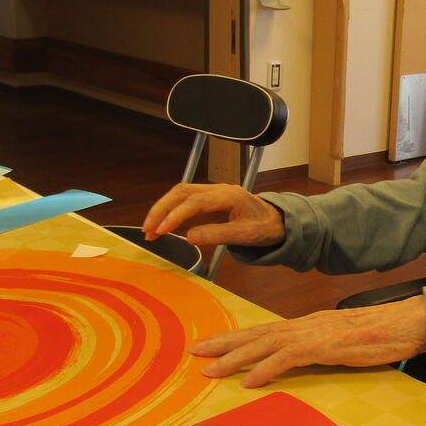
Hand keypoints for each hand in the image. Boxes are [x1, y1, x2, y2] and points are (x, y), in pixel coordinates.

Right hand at [142, 183, 284, 248]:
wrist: (278, 221)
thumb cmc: (264, 228)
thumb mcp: (244, 235)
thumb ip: (217, 235)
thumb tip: (189, 237)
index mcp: (229, 195)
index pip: (195, 201)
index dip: (176, 215)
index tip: (162, 230)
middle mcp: (218, 189)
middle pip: (182, 192)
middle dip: (162, 210)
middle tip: (147, 230)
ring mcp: (213, 191)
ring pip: (180, 193)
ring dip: (163, 209)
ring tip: (150, 230)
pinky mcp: (210, 198)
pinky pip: (185, 199)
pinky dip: (171, 210)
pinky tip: (162, 225)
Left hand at [192, 296, 425, 387]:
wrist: (406, 323)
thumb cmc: (380, 334)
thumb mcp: (342, 342)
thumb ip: (321, 348)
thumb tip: (302, 359)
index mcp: (308, 325)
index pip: (264, 330)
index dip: (236, 337)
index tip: (211, 345)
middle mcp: (306, 326)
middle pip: (256, 333)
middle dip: (224, 343)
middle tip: (195, 352)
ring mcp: (315, 334)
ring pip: (265, 344)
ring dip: (236, 358)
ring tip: (211, 370)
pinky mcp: (326, 346)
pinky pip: (289, 358)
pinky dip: (267, 369)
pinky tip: (250, 381)